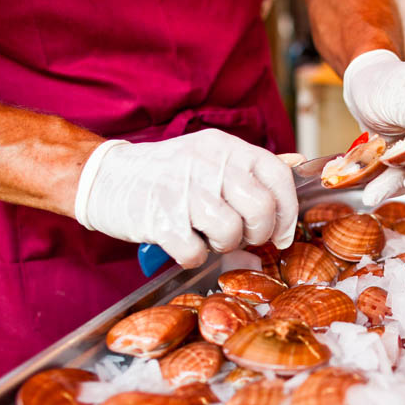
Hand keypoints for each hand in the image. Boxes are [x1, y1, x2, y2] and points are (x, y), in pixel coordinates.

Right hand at [74, 132, 297, 267]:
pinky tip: (181, 242)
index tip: (280, 233)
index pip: (278, 177)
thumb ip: (251, 168)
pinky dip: (192, 256)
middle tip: (239, 235)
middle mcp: (208, 164)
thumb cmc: (166, 174)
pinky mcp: (160, 219)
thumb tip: (300, 168)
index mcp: (226, 148)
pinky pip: (196, 253)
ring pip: (231, 233)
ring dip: (221, 245)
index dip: (288, 212)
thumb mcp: (210, 157)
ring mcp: (184, 191)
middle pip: (261, 209)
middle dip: (256, 233)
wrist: (105, 177)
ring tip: (204, 234)